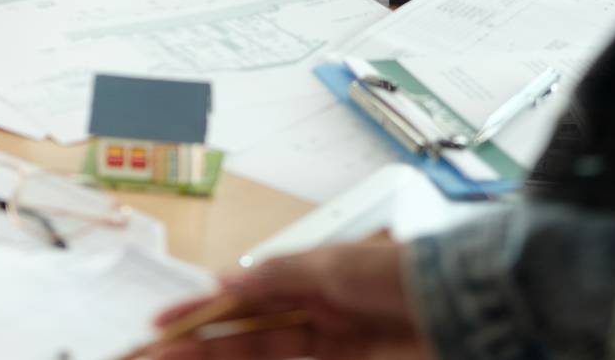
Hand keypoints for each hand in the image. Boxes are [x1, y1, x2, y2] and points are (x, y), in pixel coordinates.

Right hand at [147, 241, 430, 359]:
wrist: (462, 303)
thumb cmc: (398, 273)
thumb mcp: (332, 264)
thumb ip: (277, 275)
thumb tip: (223, 283)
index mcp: (306, 279)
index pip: (242, 298)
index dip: (201, 312)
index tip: (160, 324)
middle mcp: (310, 313)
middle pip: (243, 334)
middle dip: (198, 343)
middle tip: (152, 355)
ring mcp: (328, 346)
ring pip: (258, 354)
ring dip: (215, 358)